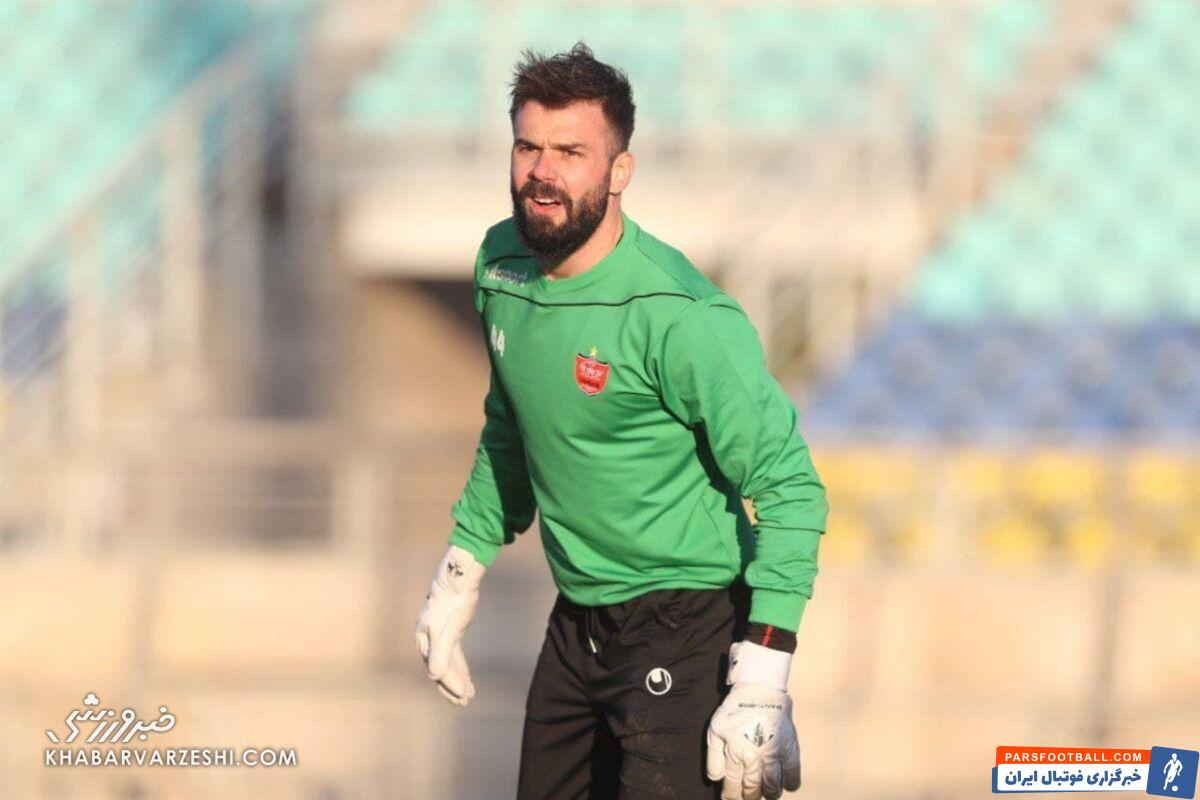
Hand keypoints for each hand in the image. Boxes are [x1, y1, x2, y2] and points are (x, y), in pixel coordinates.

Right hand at [415, 545, 485, 705]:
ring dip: (457, 678)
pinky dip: (460, 667)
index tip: (463, 696)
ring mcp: (439, 635)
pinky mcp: (450, 631)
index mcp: (424, 640)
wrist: (459, 580)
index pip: (437, 668)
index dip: (449, 684)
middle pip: (440, 668)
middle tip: (465, 701)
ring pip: (447, 663)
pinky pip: (453, 654)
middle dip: (452, 686)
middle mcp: (428, 640)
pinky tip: (467, 677)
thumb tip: (433, 677)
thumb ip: (441, 653)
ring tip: (468, 694)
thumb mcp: (448, 630)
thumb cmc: (453, 603)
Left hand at [706, 641, 800, 798]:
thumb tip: (715, 778)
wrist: (760, 690)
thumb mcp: (715, 729)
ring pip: (772, 786)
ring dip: (769, 793)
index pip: (733, 784)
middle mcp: (755, 756)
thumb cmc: (734, 709)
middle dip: (749, 796)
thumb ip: (714, 756)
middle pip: (752, 788)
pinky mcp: (789, 747)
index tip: (730, 799)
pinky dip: (790, 783)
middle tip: (749, 798)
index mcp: (735, 751)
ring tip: (766, 793)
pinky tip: (786, 785)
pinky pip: (792, 773)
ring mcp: (773, 753)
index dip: (731, 795)